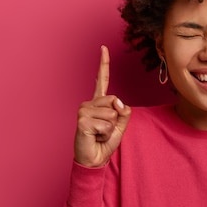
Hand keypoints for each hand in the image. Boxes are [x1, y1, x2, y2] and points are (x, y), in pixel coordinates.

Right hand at [74, 45, 130, 167]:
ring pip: (112, 114)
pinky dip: (105, 134)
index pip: (102, 79)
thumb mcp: (121, 125)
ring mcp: (83, 110)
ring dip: (110, 129)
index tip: (103, 48)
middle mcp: (89, 103)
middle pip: (115, 101)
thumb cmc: (105, 142)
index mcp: (99, 102)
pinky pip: (106, 124)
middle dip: (116, 118)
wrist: (94, 159)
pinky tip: (95, 137)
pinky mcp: (82, 120)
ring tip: (99, 134)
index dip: (104, 63)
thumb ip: (124, 112)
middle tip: (104, 130)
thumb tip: (118, 103)